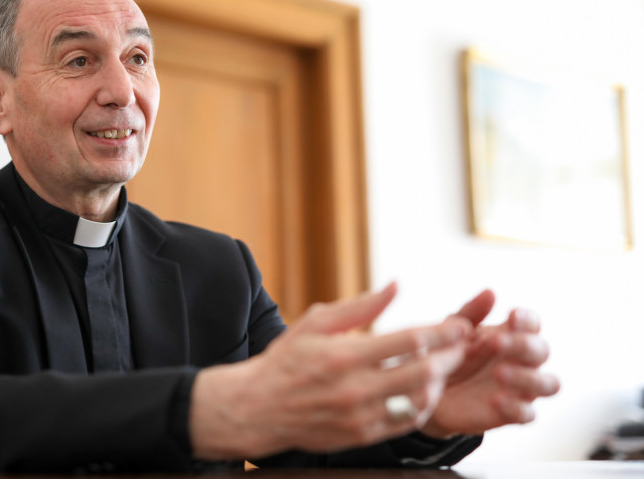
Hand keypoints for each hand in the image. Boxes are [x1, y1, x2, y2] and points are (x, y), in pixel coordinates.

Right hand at [189, 283, 471, 459]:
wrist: (259, 407)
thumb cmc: (287, 360)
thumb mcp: (315, 323)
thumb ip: (359, 306)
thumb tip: (395, 286)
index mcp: (343, 355)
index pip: (407, 341)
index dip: (441, 332)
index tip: (460, 325)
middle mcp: (354, 388)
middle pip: (422, 372)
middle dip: (451, 356)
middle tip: (462, 345)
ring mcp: (360, 416)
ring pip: (420, 401)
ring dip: (441, 382)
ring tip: (445, 366)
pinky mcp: (362, 435)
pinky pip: (406, 423)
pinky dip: (423, 405)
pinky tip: (425, 390)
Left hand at [421, 290, 560, 437]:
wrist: (426, 389)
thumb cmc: (447, 352)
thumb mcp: (452, 330)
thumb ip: (471, 312)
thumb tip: (491, 292)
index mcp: (511, 335)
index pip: (532, 324)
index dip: (527, 320)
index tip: (511, 316)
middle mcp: (522, 361)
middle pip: (542, 351)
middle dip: (524, 345)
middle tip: (496, 343)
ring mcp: (521, 388)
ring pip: (549, 384)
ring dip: (529, 377)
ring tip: (499, 373)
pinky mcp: (511, 413)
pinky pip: (528, 414)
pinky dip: (517, 407)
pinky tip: (496, 400)